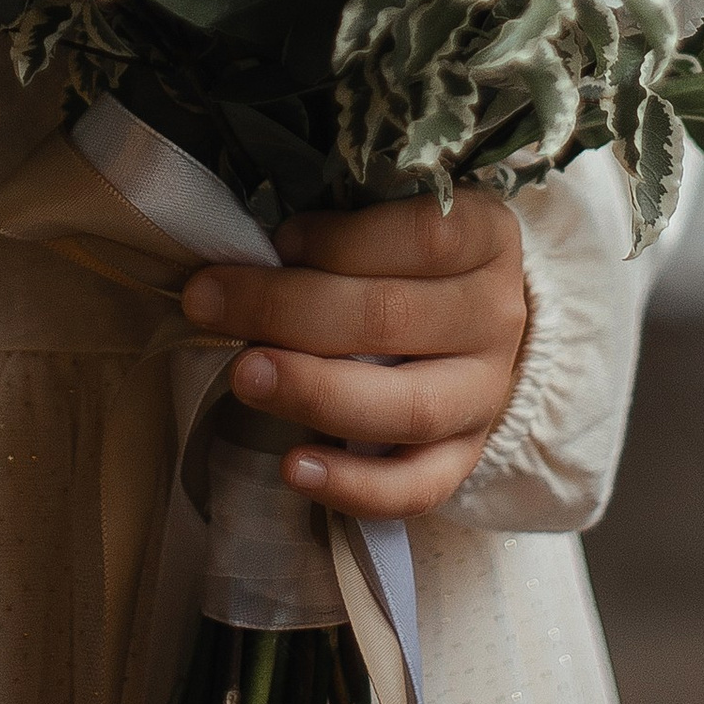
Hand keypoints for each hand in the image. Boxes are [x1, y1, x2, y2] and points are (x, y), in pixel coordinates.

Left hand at [182, 194, 528, 521]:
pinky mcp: (465, 458)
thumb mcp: (391, 217)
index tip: (275, 240)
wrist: (473, 323)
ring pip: (408, 407)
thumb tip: (252, 247)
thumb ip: (337, 227)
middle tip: (208, 302)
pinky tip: (294, 469)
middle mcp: (495, 317)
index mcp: (484, 237)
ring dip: (316, 393)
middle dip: (288, 311)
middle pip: (394, 319)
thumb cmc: (407, 255)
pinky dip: (355, 486)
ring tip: (245, 378)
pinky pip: (417, 487)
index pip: (421, 238)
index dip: (340, 241)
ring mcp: (484, 395)